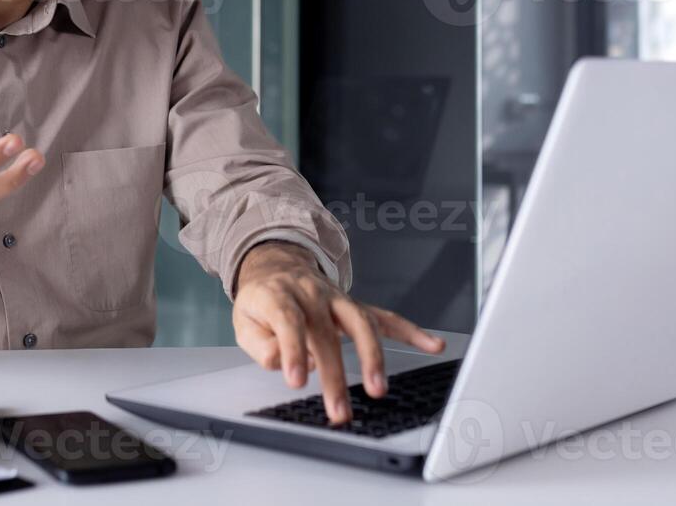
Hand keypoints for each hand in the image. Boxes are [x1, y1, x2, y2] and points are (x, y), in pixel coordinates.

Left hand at [231, 241, 445, 424]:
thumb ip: (261, 345)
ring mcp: (338, 299)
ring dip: (372, 357)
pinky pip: (386, 319)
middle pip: (327, 333)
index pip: (288, 322)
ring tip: (378, 387)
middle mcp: (312, 294)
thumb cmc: (263, 301)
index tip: (298, 381)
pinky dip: (411, 332)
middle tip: (339, 410)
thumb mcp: (244, 322)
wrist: (278, 266)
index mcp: (280, 295)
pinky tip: (432, 344)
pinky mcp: (355, 307)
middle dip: (335, 375)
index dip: (294, 351)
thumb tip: (286, 362)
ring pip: (361, 324)